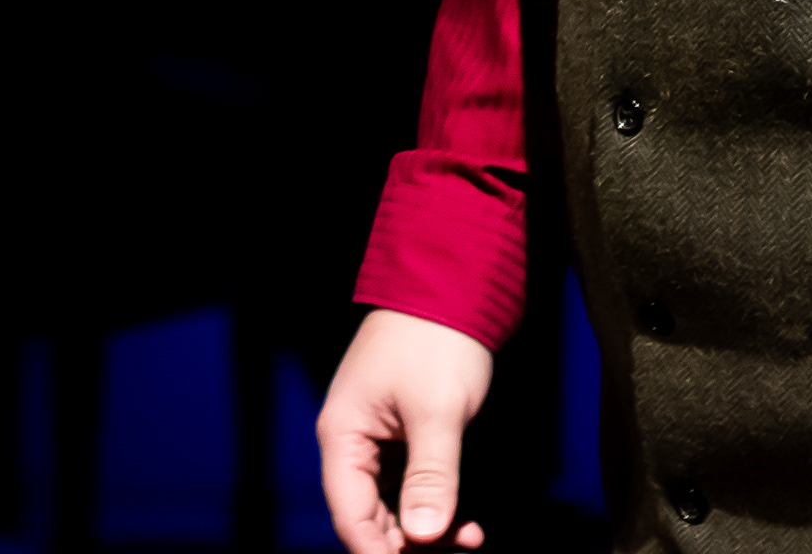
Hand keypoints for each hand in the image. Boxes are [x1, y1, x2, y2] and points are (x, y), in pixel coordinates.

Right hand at [316, 308, 494, 553]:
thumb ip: (430, 478)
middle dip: (409, 545)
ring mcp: (377, 437)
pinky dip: (434, 508)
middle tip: (456, 552)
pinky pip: (409, 488)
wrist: (451, 284)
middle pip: (369, 516)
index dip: (381, 551)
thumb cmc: (436, 338)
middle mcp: (352, 440)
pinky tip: (463, 522)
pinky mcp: (402, 434)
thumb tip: (421, 537)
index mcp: (343, 434)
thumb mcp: (437, 412)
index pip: (350, 514)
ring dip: (426, 531)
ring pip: (391, 507)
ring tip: (468, 539)